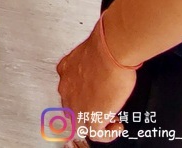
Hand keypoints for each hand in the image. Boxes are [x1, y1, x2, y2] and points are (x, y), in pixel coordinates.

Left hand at [56, 23, 137, 143]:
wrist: (110, 51)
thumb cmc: (104, 47)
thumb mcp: (90, 52)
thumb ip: (91, 61)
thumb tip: (102, 60)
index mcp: (65, 70)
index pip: (69, 88)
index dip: (82, 94)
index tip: (94, 94)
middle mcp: (66, 88)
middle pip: (71, 107)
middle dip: (88, 109)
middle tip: (103, 107)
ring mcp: (75, 105)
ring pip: (80, 123)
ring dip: (96, 123)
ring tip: (110, 119)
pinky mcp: (89, 118)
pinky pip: (96, 135)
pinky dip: (108, 133)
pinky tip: (116, 126)